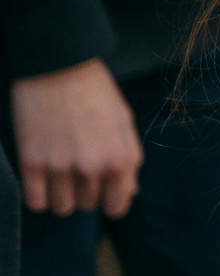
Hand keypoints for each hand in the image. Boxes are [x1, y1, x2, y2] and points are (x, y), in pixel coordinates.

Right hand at [12, 59, 142, 216]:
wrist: (59, 67)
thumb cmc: (96, 92)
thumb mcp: (124, 122)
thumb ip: (129, 159)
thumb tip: (130, 191)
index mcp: (121, 158)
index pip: (118, 206)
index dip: (110, 201)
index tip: (102, 192)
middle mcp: (93, 167)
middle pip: (88, 206)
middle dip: (85, 193)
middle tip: (79, 170)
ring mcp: (61, 167)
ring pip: (62, 208)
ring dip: (61, 196)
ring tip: (60, 174)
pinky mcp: (32, 163)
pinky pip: (35, 202)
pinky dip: (39, 196)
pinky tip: (42, 178)